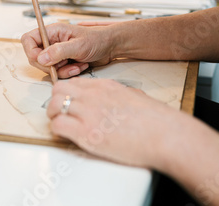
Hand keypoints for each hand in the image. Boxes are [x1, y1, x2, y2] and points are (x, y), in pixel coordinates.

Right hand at [21, 23, 115, 78]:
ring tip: (76, 65)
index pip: (28, 39)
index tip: (41, 59)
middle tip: (62, 64)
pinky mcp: (62, 62)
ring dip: (61, 70)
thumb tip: (41, 57)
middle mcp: (52, 42)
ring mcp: (56, 53)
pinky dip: (67, 72)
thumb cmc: (97, 39)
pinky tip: (79, 67)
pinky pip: (57, 72)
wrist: (111, 47)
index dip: (30, 51)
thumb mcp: (79, 45)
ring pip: (47, 67)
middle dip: (48, 65)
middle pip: (35, 57)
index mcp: (52, 32)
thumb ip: (59, 51)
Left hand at [47, 78, 181, 167]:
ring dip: (54, 115)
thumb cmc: (157, 121)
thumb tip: (120, 100)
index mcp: (105, 86)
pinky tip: (68, 136)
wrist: (166, 135)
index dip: (68, 94)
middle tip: (61, 113)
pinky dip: (58, 131)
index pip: (74, 83)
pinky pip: (58, 125)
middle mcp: (93, 95)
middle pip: (58, 89)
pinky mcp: (86, 132)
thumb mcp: (136, 97)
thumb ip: (121, 95)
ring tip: (63, 125)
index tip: (70, 104)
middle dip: (55, 101)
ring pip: (53, 105)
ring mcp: (88, 112)